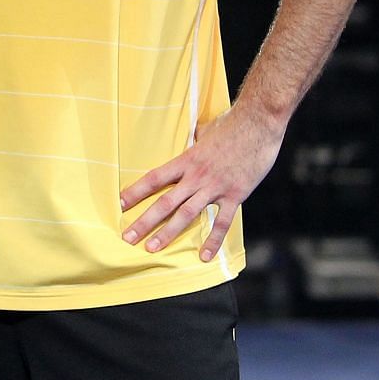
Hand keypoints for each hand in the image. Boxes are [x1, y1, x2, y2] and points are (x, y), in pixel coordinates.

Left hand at [119, 104, 283, 261]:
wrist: (258, 124)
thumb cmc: (231, 124)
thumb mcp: (204, 131)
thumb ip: (194, 140)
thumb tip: (192, 136)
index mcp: (186, 160)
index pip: (154, 178)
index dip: (135, 191)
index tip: (120, 203)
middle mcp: (196, 176)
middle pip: (165, 202)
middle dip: (144, 221)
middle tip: (128, 237)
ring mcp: (215, 187)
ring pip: (186, 215)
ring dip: (168, 233)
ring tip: (152, 248)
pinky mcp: (236, 195)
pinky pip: (222, 222)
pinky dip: (213, 240)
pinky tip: (204, 256)